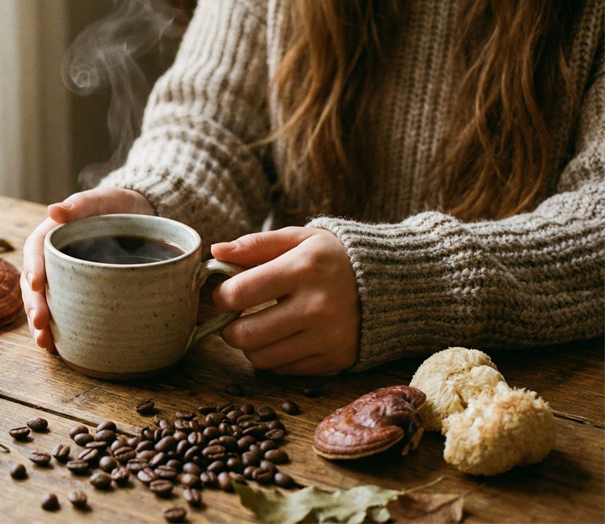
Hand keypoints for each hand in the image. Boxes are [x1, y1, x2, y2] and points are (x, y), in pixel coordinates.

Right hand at [21, 186, 154, 351]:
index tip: (37, 284)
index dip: (33, 267)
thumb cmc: (117, 207)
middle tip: (40, 324)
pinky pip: (61, 311)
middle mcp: (53, 258)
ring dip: (39, 323)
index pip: (35, 250)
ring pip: (43, 300)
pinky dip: (56, 329)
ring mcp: (64, 277)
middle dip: (34, 304)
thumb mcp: (103, 200)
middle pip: (34, 282)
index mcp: (53, 234)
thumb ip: (81, 204)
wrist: (139, 218)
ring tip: (43, 342)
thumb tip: (54, 210)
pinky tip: (54, 347)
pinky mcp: (76, 292)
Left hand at [210, 227, 359, 374]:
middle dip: (229, 327)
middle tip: (235, 317)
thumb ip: (256, 244)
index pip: (239, 293)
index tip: (225, 293)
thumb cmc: (333, 257)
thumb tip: (216, 252)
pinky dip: (276, 356)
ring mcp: (327, 337)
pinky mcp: (335, 359)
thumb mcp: (299, 238)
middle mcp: (316, 306)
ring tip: (259, 326)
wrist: (390, 282)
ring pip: (261, 358)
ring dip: (250, 345)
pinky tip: (285, 336)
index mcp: (303, 268)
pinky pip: (284, 369)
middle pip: (245, 334)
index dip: (221, 295)